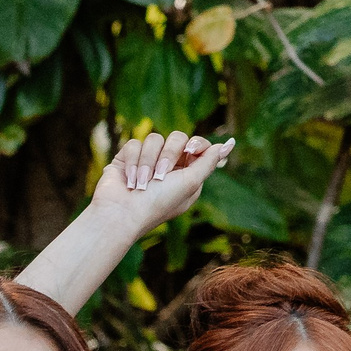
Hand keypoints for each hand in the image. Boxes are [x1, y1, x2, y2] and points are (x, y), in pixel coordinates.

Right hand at [91, 130, 234, 239]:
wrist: (122, 213)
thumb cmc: (158, 203)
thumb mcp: (191, 183)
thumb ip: (209, 161)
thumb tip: (228, 144)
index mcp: (187, 173)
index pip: (198, 144)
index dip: (196, 144)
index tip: (190, 151)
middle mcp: (168, 165)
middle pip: (177, 137)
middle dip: (168, 155)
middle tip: (160, 175)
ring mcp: (147, 161)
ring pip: (154, 139)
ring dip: (147, 162)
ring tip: (141, 183)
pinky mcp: (127, 158)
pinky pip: (134, 143)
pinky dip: (132, 162)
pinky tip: (129, 179)